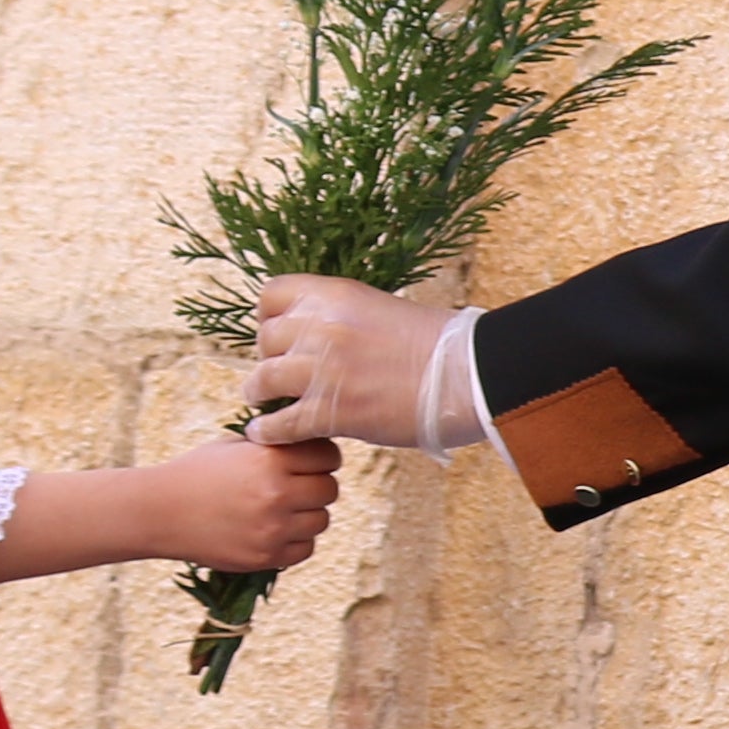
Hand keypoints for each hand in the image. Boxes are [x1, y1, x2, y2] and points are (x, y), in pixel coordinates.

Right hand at [156, 433, 344, 574]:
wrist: (159, 512)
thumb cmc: (198, 472)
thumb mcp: (236, 445)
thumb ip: (276, 444)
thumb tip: (316, 437)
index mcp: (270, 459)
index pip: (329, 455)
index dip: (322, 457)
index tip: (311, 461)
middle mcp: (276, 493)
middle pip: (330, 490)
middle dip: (317, 486)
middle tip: (297, 486)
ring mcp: (272, 528)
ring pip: (321, 520)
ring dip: (308, 515)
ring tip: (282, 509)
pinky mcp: (265, 556)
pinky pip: (306, 548)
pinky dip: (296, 540)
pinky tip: (274, 530)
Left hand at [248, 276, 479, 451]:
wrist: (469, 376)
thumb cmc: (439, 345)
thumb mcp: (381, 310)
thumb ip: (343, 318)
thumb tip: (315, 333)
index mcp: (336, 295)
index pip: (271, 294)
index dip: (270, 316)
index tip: (280, 334)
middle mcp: (322, 327)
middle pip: (265, 340)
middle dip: (270, 357)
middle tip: (281, 373)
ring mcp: (323, 370)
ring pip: (262, 380)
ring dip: (260, 393)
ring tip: (264, 401)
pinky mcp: (331, 411)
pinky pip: (279, 423)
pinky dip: (268, 431)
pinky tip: (266, 433)